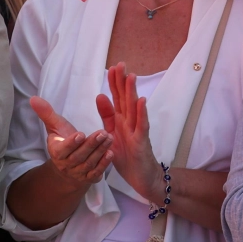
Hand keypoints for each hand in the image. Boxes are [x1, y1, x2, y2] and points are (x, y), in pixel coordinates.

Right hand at [28, 97, 111, 189]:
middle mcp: (66, 164)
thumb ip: (47, 113)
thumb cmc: (64, 142)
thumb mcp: (56, 127)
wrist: (67, 167)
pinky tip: (110, 154)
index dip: (71, 143)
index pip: (62, 150)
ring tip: (109, 138)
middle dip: (91, 145)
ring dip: (100, 152)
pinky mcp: (89, 178)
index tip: (81, 134)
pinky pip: (96, 173)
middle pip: (78, 156)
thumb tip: (33, 98)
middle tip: (103, 133)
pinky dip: (103, 165)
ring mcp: (78, 172)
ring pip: (89, 163)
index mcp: (57, 151)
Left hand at [93, 63, 161, 203]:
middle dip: (123, 82)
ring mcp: (137, 130)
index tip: (113, 67)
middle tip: (121, 64)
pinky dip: (142, 113)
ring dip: (133, 92)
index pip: (117, 98)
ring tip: (131, 77)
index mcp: (121, 120)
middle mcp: (130, 122)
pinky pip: (142, 125)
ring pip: (134, 108)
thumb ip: (107, 115)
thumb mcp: (111, 134)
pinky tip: (142, 101)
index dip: (115, 83)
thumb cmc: (127, 156)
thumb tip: (100, 96)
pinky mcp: (142, 141)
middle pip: (126, 99)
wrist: (141, 177)